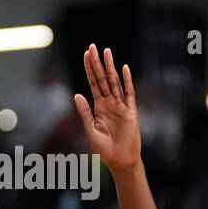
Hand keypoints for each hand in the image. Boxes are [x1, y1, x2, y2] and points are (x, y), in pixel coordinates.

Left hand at [73, 44, 139, 168]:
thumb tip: (76, 94)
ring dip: (110, 67)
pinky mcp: (131, 112)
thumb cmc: (104, 149)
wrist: (119, 161)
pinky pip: (129, 94)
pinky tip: (124, 69)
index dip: (89, 69)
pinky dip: (127, 81)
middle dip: (97, 63)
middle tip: (93, 46)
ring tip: (107, 52)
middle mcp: (110, 103)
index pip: (93, 83)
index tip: (86, 55)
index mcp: (99, 107)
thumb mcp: (90, 129)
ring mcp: (121, 106)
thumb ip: (84, 112)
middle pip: (102, 79)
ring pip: (114, 82)